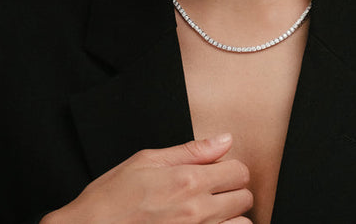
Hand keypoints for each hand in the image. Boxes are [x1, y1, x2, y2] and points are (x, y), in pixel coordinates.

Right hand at [41, 133, 252, 222]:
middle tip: (212, 192)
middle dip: (232, 191)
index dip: (230, 169)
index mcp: (187, 181)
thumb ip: (190, 151)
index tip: (217, 172)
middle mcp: (197, 211)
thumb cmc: (111, 199)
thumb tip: (224, 140)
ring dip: (231, 217)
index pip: (239, 171)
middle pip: (245, 198)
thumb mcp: (146, 162)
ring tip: (211, 213)